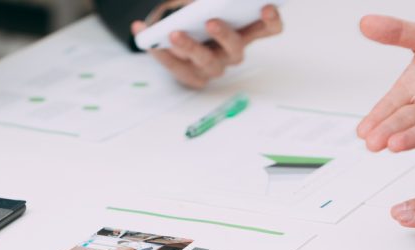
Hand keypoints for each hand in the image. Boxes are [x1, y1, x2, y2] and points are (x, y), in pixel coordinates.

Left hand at [132, 4, 282, 88]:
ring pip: (205, 61)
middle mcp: (232, 52)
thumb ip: (205, 0)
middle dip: (224, 34)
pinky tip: (144, 31)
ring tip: (174, 32)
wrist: (172, 30)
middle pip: (236, 49)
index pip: (269, 29)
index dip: (271, 21)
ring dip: (189, 47)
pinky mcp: (191, 77)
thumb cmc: (197, 13)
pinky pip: (175, 67)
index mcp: (245, 31)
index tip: (265, 7)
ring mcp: (212, 67)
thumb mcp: (203, 2)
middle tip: (211, 21)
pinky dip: (160, 51)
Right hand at [357, 15, 414, 156]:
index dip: (376, 117)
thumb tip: (367, 23)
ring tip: (395, 144)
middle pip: (404, 120)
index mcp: (412, 88)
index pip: (389, 104)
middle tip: (373, 142)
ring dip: (410, 138)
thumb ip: (398, 32)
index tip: (362, 131)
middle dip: (388, 131)